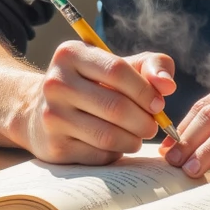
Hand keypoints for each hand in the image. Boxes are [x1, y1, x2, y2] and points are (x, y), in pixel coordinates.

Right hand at [21, 41, 175, 165]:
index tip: (159, 104)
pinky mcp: (54, 147)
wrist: (41, 111)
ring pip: (108, 135)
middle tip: (153, 125)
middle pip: (115, 106)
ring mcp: (52, 116)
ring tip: (139, 136)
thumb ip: (150, 66)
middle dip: (144, 120)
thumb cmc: (92, 84)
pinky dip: (116, 153)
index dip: (144, 90)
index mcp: (70, 54)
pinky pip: (98, 155)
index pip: (117, 71)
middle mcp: (55, 83)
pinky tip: (117, 145)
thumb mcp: (116, 65)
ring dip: (134, 139)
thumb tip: (167, 85)